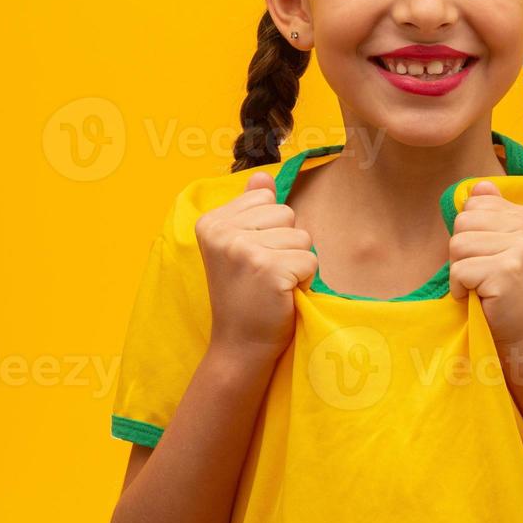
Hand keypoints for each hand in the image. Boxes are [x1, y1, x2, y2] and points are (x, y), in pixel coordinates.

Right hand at [194, 171, 316, 361]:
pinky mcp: (267, 269)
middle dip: (286, 245)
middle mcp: (222, 232)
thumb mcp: (240, 247)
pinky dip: (304, 280)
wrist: (239, 346)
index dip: (271, 230)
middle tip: (264, 276)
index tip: (251, 259)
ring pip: (302, 236)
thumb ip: (250, 209)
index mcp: (211, 222)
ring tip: (272, 285)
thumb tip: (262, 176)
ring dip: (296, 263)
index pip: (267, 199)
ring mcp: (243, 249)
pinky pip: (310, 259)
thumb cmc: (245, 296)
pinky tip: (281, 295)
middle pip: (287, 213)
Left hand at [448, 179, 522, 347]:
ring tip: (482, 286)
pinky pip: (459, 270)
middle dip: (462, 252)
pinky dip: (460, 289)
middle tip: (483, 275)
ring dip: (460, 271)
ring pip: (457, 244)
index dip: (471, 234)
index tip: (491, 257)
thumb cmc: (508, 293)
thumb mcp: (504, 247)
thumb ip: (492, 215)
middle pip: (463, 221)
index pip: (475, 204)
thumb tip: (478, 186)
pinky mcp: (508, 271)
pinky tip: (479, 298)